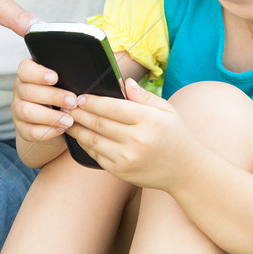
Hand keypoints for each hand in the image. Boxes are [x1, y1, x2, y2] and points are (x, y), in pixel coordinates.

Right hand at [11, 56, 79, 165]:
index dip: (38, 73)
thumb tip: (101, 70)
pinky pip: (30, 130)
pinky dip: (47, 131)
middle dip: (52, 96)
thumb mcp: (68, 82)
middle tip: (72, 101)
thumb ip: (76, 74)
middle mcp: (20, 90)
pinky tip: (62, 129)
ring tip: (69, 119)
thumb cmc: (65, 94)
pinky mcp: (22, 128)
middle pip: (28, 91)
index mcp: (29, 73)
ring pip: (27, 111)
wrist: (55, 120)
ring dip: (50, 116)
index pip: (25, 69)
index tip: (55, 77)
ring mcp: (18, 110)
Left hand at [67, 80, 201, 190]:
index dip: (91, 101)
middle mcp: (136, 140)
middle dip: (79, 113)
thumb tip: (122, 82)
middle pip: (98, 122)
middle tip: (67, 106)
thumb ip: (143, 96)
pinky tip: (81, 136)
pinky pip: (96, 155)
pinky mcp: (121, 171)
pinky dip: (86, 145)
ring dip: (77, 129)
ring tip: (68, 120)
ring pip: (93, 140)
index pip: (111, 107)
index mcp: (148, 120)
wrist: (185, 170)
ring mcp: (127, 158)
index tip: (80, 97)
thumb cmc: (175, 135)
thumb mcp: (166, 110)